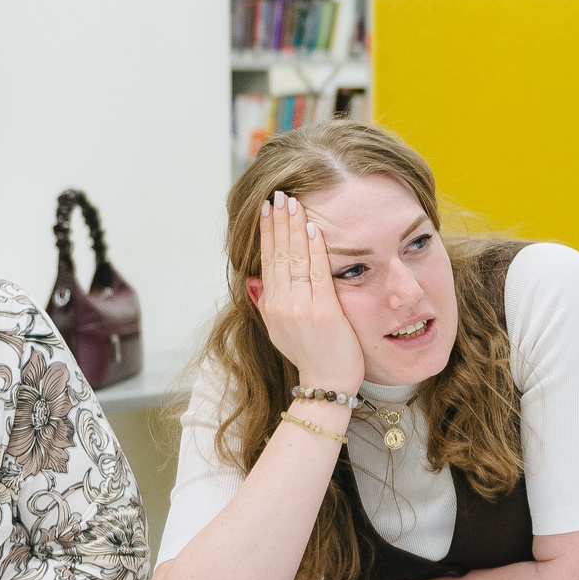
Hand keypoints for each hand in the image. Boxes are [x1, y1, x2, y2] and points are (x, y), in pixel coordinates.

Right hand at [247, 192, 365, 391]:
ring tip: (292, 202)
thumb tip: (253, 280)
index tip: (267, 208)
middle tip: (278, 195)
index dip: (267, 233)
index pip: (267, 260)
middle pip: (278, 254)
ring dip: (293, 228)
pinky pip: (317, 273)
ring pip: (295, 259)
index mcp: (271, 306)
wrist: (325, 385)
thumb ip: (266, 304)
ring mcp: (301, 307)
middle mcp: (281, 304)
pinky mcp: (323, 311)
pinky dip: (315, 249)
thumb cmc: (309, 356)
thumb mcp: (279, 331)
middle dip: (278, 222)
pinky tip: (313, 228)